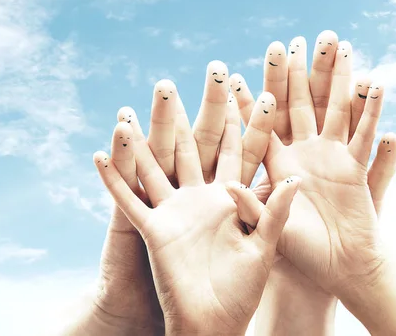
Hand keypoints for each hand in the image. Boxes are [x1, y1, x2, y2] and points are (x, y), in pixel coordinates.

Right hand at [95, 87, 299, 335]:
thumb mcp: (264, 249)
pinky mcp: (151, 229)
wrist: (212, 323)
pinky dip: (113, 180)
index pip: (237, 150)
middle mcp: (200, 196)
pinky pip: (127, 200)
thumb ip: (275, 213)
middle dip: (187, 115)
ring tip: (130, 110)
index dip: (241, 120)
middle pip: (193, 147)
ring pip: (154, 166)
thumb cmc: (243, 290)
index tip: (245, 87)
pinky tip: (100, 154)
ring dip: (141, 140)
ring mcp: (173, 209)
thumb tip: (295, 179)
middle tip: (179, 83)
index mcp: (230, 197)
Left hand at [233, 31, 395, 335]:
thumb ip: (252, 207)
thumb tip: (226, 183)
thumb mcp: (270, 230)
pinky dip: (372, 110)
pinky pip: (365, 133)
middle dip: (297, 73)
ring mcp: (331, 155)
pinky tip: (375, 83)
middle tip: (293, 41)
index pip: (261, 125)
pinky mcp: (356, 166)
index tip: (234, 73)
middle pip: (299, 104)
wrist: (340, 269)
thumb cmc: (300, 254)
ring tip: (339, 45)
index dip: (250, 100)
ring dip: (337, 78)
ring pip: (334, 108)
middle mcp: (303, 152)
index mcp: (277, 164)